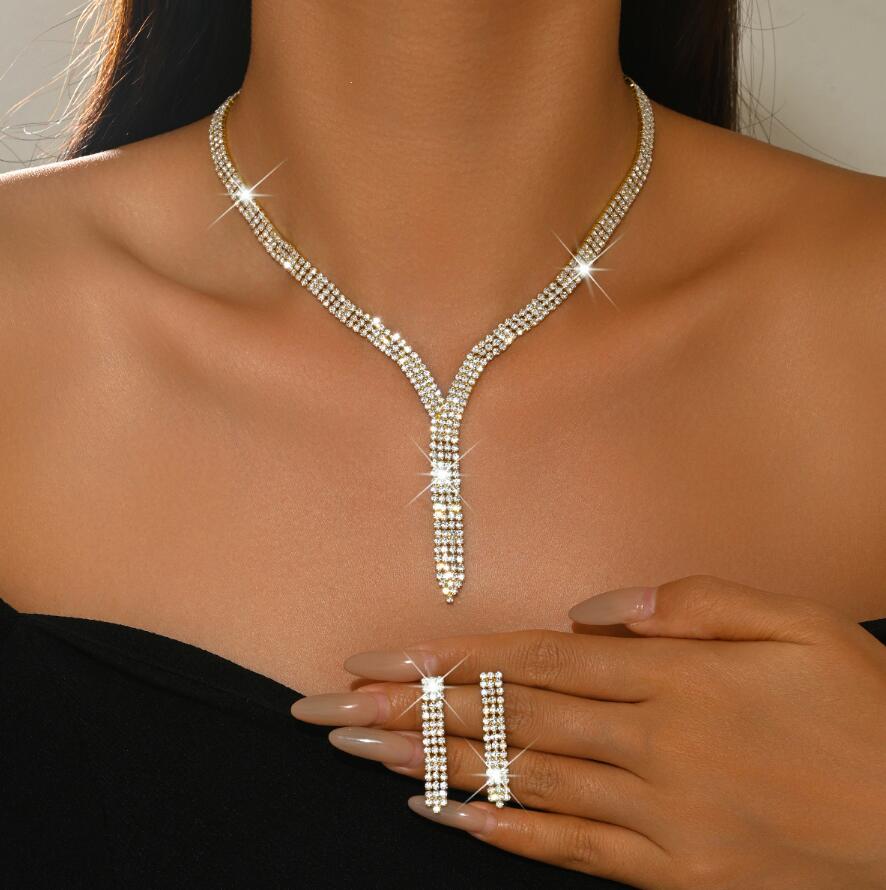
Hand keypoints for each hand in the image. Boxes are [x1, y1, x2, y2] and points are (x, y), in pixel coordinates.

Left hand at [291, 576, 885, 888]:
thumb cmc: (866, 714)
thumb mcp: (797, 624)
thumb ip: (689, 605)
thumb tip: (590, 610)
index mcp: (673, 678)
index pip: (534, 659)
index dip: (452, 657)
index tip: (383, 656)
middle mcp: (649, 743)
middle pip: (506, 716)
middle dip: (411, 706)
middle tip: (332, 702)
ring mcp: (655, 815)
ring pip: (519, 777)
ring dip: (429, 760)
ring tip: (357, 748)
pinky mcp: (670, 874)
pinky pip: (568, 849)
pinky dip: (499, 829)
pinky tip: (437, 813)